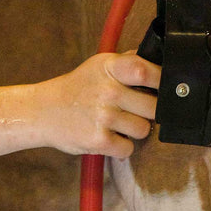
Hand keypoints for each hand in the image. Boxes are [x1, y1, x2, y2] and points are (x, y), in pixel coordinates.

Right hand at [33, 53, 160, 158]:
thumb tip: (161, 63)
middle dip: (150, 111)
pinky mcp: (98, 140)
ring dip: (135, 130)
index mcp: (109, 68)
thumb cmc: (77, 88)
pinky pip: (128, 149)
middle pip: (153, 106)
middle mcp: (108, 90)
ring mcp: (103, 116)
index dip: (161, 80)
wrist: (43, 111)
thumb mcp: (98, 66)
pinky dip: (121, 147)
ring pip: (143, 129)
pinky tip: (109, 136)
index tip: (166, 87)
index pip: (145, 70)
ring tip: (118, 123)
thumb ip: (128, 62)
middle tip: (135, 110)